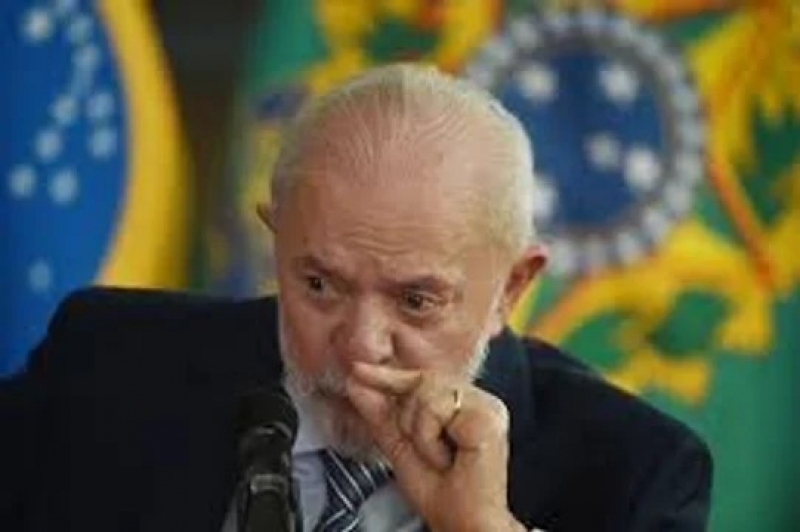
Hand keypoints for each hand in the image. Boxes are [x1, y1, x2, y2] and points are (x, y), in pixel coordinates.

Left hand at [345, 362, 524, 531]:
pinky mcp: (489, 417)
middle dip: (409, 419)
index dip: (390, 375)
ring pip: (426, 393)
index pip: (423, 378)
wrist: (463, 523)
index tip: (358, 370)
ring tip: (440, 458)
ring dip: (420, 433)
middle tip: (429, 454)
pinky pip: (436, 410)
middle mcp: (481, 400)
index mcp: (465, 404)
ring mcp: (488, 406)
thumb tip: (355, 382)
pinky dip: (429, 439)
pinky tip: (447, 459)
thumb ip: (380, 414)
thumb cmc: (440, 493)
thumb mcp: (400, 447)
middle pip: (423, 381)